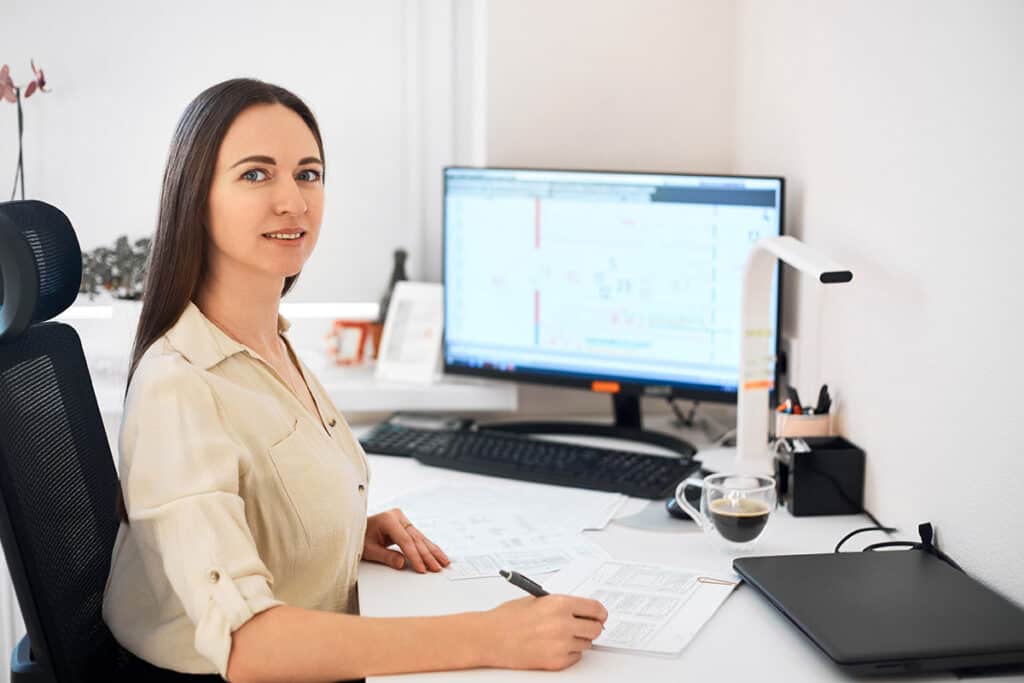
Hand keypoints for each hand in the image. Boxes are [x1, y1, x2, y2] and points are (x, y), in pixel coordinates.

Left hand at [362, 508, 449, 572]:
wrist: (356, 528)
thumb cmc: (360, 538)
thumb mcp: (369, 550)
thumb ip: (385, 556)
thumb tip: (401, 564)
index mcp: (388, 519)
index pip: (405, 540)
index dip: (414, 556)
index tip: (421, 568)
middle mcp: (398, 516)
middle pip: (416, 539)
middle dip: (427, 555)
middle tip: (436, 568)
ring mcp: (403, 519)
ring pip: (421, 538)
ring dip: (433, 551)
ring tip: (443, 562)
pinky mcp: (406, 525)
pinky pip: (419, 537)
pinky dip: (429, 548)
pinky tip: (438, 555)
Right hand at [482, 595, 607, 670]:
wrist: (490, 637)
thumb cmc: (508, 618)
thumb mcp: (536, 600)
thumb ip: (561, 604)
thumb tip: (581, 610)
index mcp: (559, 604)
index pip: (595, 608)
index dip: (600, 612)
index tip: (600, 615)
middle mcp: (563, 624)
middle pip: (596, 628)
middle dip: (592, 627)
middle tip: (585, 626)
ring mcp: (560, 645)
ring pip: (587, 644)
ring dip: (579, 640)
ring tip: (561, 636)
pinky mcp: (556, 662)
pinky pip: (575, 657)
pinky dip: (569, 653)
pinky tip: (555, 646)